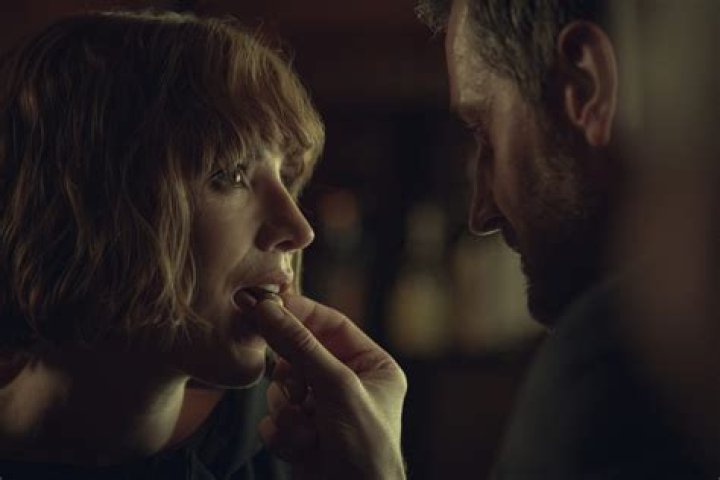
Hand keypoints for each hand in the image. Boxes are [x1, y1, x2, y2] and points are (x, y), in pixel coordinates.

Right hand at [251, 294, 406, 479]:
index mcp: (372, 366)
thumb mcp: (337, 388)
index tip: (265, 305)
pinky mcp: (303, 434)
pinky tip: (304, 449)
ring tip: (309, 431)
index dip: (299, 314)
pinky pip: (274, 416)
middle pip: (300, 354)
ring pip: (282, 387)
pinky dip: (283, 432)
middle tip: (296, 390)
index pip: (331, 324)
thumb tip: (266, 307)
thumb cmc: (364, 447)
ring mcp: (324, 410)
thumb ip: (300, 346)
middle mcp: (348, 384)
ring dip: (288, 411)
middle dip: (292, 376)